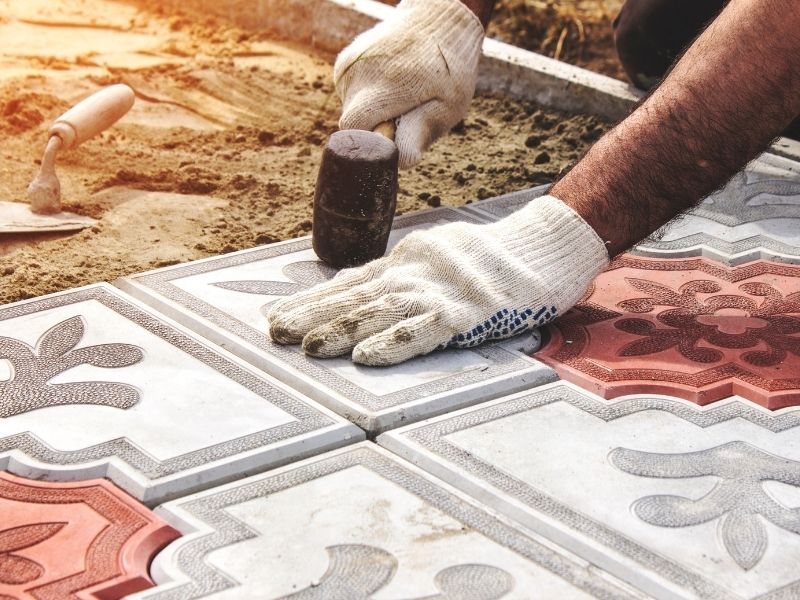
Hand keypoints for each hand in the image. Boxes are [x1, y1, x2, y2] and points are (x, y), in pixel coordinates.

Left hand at [267, 196, 608, 365]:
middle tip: (275, 334)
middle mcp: (417, 270)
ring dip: (343, 330)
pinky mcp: (470, 312)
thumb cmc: (493, 259)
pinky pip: (427, 329)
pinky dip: (395, 343)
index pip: (351, 281)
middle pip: (357, 295)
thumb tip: (362, 300)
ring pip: (383, 311)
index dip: (313, 300)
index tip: (278, 317)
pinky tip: (367, 357)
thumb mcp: (439, 258)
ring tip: (309, 349)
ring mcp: (442, 290)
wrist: (547, 244)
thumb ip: (405, 276)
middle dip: (313, 315)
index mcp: (408, 259)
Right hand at [333, 0, 484, 168]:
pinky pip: (349, 95)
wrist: (437, 19)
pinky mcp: (343, 63)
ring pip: (350, 110)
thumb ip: (421, 134)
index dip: (372, 142)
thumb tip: (402, 161)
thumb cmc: (449, 70)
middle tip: (405, 113)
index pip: (354, 130)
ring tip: (400, 94)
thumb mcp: (448, 105)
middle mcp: (358, 74)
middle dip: (375, 128)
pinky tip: (389, 82)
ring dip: (373, 112)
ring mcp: (347, 66)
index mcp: (384, 86)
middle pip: (353, 124)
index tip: (394, 135)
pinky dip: (367, 97)